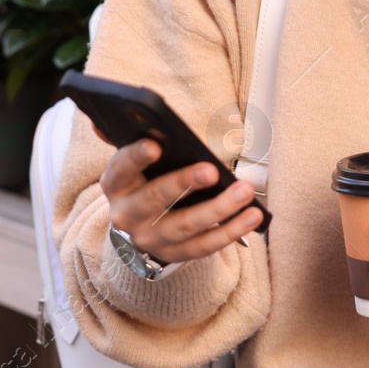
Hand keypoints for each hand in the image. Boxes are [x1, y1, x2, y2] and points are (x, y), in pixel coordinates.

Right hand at [94, 126, 261, 264]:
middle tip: (211, 170)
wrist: (137, 229)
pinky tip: (252, 216)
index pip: (121, 168)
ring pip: (185, 225)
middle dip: (184, 182)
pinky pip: (205, 245)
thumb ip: (129, 139)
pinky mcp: (174, 254)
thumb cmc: (141, 183)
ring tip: (244, 192)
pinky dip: (231, 230)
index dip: (136, 156)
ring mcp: (150, 238)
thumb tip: (119, 113)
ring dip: (219, 208)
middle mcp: (128, 214)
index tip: (155, 145)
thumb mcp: (132, 163)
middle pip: (155, 198)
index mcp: (116, 184)